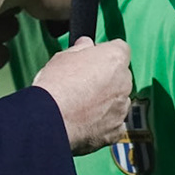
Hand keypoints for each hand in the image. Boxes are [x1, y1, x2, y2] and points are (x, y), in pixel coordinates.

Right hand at [30, 37, 131, 153]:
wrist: (50, 119)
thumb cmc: (56, 86)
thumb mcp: (64, 57)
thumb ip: (81, 49)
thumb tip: (85, 44)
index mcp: (114, 59)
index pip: (120, 49)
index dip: (106, 53)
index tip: (94, 59)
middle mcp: (124, 83)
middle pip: (120, 76)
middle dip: (107, 79)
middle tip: (84, 84)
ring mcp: (121, 108)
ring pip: (118, 101)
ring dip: (106, 102)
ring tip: (82, 106)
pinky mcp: (115, 130)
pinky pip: (114, 124)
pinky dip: (103, 123)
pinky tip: (86, 122)